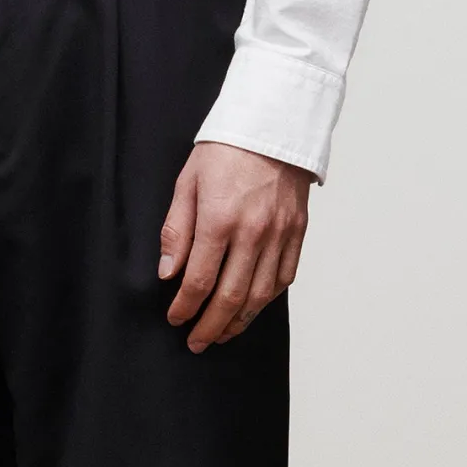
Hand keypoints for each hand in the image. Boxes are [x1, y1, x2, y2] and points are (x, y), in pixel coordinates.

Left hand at [158, 141, 311, 351]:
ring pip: (261, 294)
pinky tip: (253, 307)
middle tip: (197, 342)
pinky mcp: (298, 231)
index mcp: (220, 220)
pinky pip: (285, 276)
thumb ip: (176, 231)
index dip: (185, 306)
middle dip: (211, 326)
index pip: (199, 280)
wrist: (274, 123)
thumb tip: (168, 272)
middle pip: (231, 296)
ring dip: (240, 320)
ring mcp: (280, 234)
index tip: (175, 319)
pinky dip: (268, 299)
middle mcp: (253, 232)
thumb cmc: (225, 149)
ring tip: (223, 334)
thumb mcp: (187, 183)